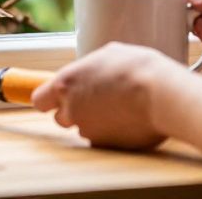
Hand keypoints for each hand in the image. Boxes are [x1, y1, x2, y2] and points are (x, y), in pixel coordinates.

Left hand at [31, 42, 184, 149]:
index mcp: (65, 84)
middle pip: (61, 118)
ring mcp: (88, 131)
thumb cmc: (137, 69)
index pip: (39, 99)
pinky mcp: (106, 146)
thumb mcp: (108, 54)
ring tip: (121, 107)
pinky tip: (129, 120)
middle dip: (74, 111)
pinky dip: (112, 133)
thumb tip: (89, 73)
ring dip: (96, 122)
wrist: (162, 95)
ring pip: (85, 128)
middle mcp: (71, 110)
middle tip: (97, 100)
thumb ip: (89, 68)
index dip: (48, 99)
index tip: (56, 98)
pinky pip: (103, 140)